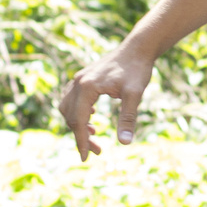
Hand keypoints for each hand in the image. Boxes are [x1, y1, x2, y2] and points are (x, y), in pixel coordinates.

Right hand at [56, 45, 155, 159]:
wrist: (138, 48)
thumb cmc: (137, 69)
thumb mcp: (135, 94)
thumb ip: (128, 118)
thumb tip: (125, 143)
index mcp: (87, 87)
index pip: (78, 120)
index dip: (81, 141)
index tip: (86, 158)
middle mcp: (78, 82)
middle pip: (71, 116)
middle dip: (81, 136)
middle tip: (97, 151)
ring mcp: (79, 78)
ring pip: (68, 108)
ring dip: (77, 124)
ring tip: (94, 135)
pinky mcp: (84, 77)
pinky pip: (72, 98)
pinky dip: (77, 111)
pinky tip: (92, 117)